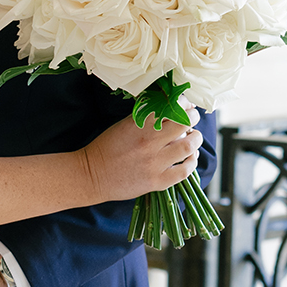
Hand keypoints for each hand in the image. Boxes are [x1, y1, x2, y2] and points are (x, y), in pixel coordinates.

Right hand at [86, 112, 202, 203]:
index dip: (184, 104)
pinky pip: (184, 171)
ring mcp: (154, 163)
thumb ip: (145, 118)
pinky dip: (192, 162)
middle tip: (191, 120)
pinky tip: (190, 158)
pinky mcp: (156, 181)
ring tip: (194, 138)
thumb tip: (169, 109)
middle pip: (185, 124)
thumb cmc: (106, 148)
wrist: (91, 175)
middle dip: (193, 119)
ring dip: (196, 140)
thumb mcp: (123, 125)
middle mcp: (149, 142)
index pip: (171, 108)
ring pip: (189, 147)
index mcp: (140, 125)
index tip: (185, 106)